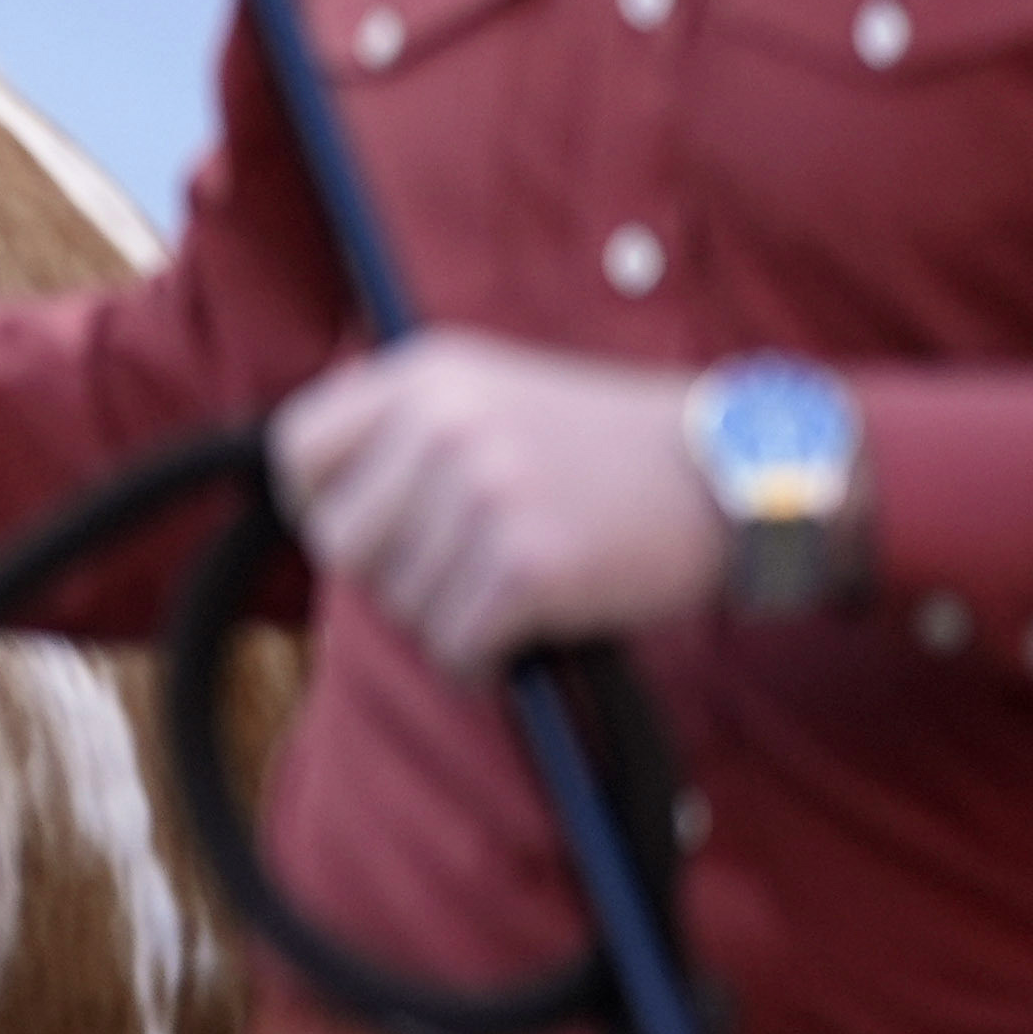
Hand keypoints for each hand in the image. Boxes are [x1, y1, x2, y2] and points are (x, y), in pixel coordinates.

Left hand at [268, 332, 738, 678]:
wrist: (736, 472)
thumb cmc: (607, 449)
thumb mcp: (495, 391)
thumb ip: (402, 424)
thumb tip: (298, 476)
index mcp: (426, 373)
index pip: (297, 450)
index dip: (323, 505)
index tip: (377, 530)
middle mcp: (445, 422)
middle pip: (339, 542)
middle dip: (391, 575)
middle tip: (464, 571)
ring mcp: (485, 490)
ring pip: (399, 606)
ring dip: (451, 619)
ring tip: (520, 586)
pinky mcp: (526, 563)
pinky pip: (454, 649)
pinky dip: (486, 660)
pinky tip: (533, 631)